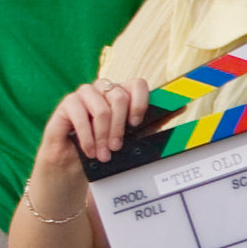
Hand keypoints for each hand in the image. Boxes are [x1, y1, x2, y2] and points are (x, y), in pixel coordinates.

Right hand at [38, 79, 152, 176]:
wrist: (73, 162)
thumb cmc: (103, 147)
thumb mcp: (130, 138)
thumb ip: (150, 124)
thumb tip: (179, 110)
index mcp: (121, 93)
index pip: (137, 84)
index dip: (140, 103)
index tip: (136, 124)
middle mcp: (103, 89)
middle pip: (119, 97)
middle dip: (119, 128)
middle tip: (115, 147)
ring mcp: (85, 93)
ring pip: (101, 108)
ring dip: (103, 135)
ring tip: (102, 153)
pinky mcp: (67, 102)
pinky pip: (80, 115)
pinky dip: (87, 137)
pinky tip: (89, 150)